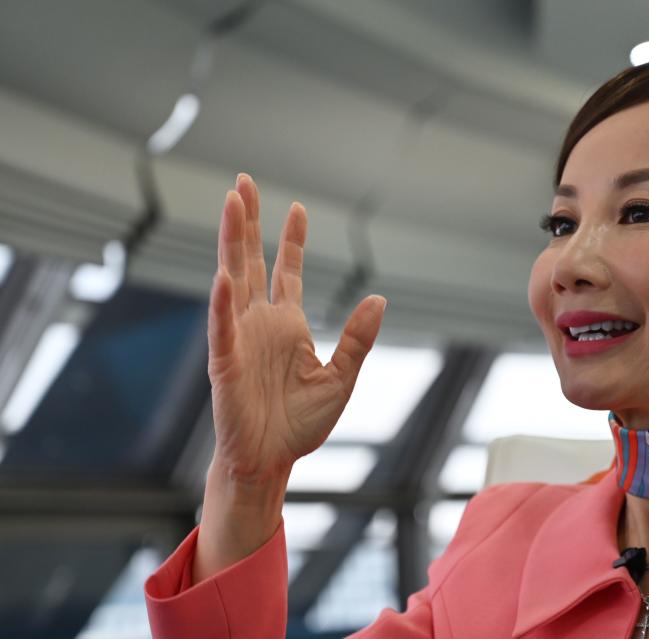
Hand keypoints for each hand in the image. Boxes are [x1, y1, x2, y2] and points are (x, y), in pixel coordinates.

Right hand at [207, 173, 385, 483]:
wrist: (272, 461)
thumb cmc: (301, 424)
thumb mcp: (342, 378)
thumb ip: (358, 339)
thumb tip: (379, 299)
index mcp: (288, 326)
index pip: (287, 272)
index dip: (290, 240)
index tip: (296, 208)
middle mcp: (260, 324)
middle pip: (252, 261)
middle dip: (249, 222)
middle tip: (242, 182)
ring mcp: (239, 339)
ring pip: (232, 280)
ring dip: (231, 243)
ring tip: (232, 204)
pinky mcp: (225, 363)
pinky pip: (222, 329)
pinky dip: (222, 304)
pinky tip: (224, 276)